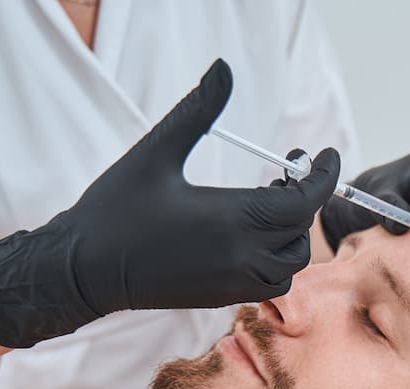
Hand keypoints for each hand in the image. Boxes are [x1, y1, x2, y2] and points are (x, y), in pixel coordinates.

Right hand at [0, 59, 339, 348]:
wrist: (84, 270)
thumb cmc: (116, 209)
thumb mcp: (157, 152)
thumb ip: (198, 111)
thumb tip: (223, 70)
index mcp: (231, 221)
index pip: (302, 202)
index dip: (323, 176)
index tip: (325, 154)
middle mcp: (240, 257)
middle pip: (300, 231)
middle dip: (302, 197)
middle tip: (284, 169)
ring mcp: (232, 282)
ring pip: (290, 264)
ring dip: (292, 233)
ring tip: (269, 203)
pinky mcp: (221, 297)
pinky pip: (269, 282)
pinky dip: (276, 260)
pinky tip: (253, 233)